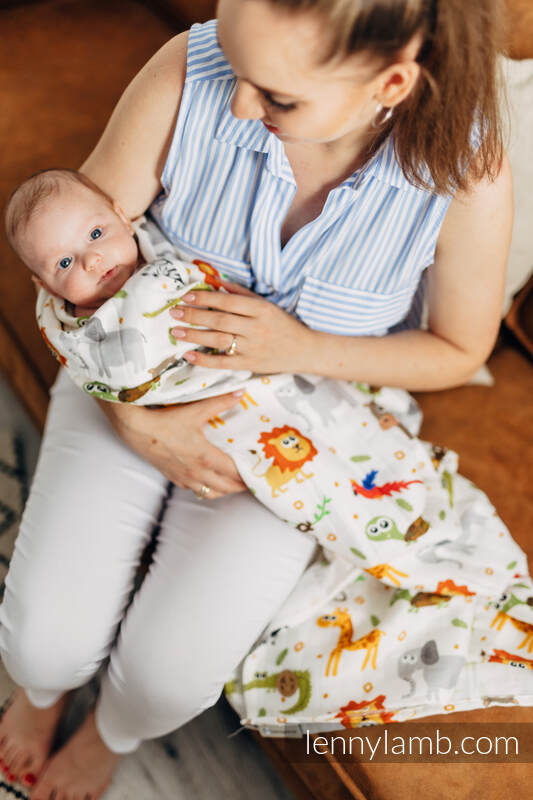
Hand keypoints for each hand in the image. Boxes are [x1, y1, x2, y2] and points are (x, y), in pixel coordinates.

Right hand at [98, 392, 247, 498]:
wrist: (137, 430)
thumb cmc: (166, 421)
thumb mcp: (196, 410)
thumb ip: (221, 402)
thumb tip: (240, 393)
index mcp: (205, 457)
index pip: (234, 473)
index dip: (248, 475)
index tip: (259, 474)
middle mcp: (196, 472)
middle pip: (226, 487)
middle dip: (241, 486)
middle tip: (252, 481)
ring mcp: (184, 477)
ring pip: (211, 492)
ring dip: (225, 490)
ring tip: (234, 484)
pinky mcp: (173, 478)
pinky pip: (195, 490)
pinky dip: (207, 489)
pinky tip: (210, 481)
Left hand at [168, 281, 312, 373]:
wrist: (305, 350)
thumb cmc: (284, 324)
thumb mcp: (267, 304)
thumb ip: (241, 293)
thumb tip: (215, 282)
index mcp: (261, 309)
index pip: (227, 302)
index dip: (205, 299)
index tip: (187, 296)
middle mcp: (256, 327)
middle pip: (219, 320)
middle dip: (194, 315)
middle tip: (174, 312)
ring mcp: (253, 347)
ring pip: (219, 340)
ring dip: (195, 335)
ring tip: (176, 331)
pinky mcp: (250, 365)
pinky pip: (223, 362)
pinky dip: (205, 360)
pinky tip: (189, 355)